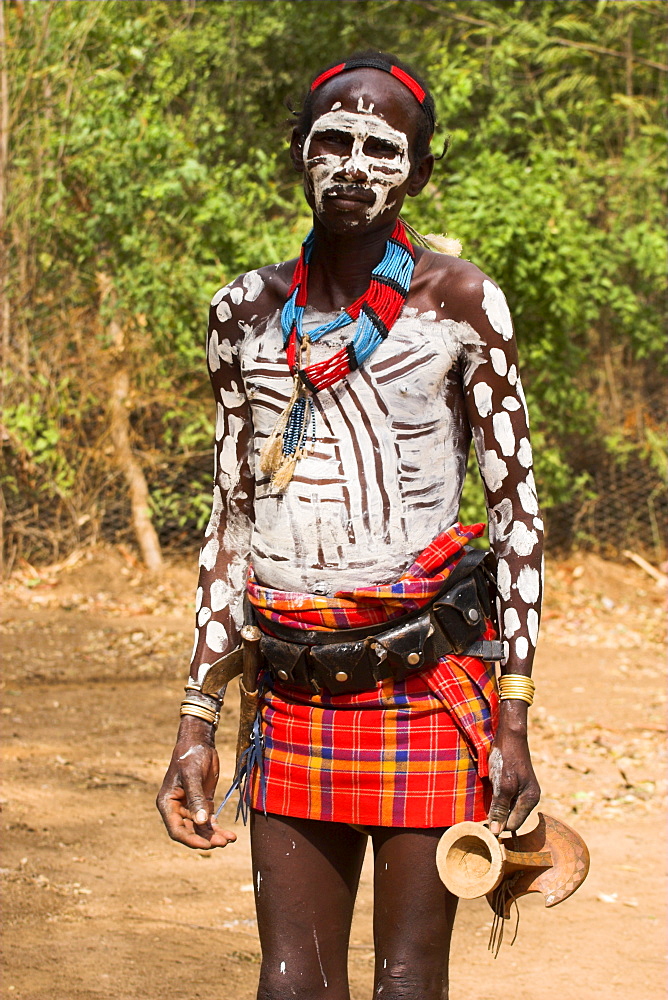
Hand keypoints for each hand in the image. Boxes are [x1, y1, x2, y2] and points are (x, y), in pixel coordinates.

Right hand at [156, 716, 236, 849]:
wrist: (200, 743)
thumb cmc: (191, 756)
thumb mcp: (192, 776)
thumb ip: (196, 799)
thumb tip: (201, 822)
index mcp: (168, 804)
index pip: (176, 830)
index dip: (191, 840)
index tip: (206, 845)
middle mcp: (177, 809)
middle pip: (190, 832)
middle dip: (206, 839)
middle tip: (222, 842)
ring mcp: (190, 808)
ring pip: (201, 829)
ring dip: (214, 836)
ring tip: (230, 839)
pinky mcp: (202, 804)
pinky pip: (209, 822)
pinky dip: (218, 829)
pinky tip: (230, 835)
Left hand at [487, 720, 539, 836]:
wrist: (509, 736)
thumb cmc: (506, 759)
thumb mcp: (502, 785)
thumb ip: (499, 809)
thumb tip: (496, 832)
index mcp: (530, 800)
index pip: (513, 825)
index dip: (497, 825)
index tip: (481, 823)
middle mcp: (530, 798)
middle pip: (511, 818)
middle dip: (497, 816)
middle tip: (481, 810)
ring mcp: (524, 791)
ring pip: (507, 809)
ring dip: (496, 807)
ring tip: (485, 800)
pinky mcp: (516, 784)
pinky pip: (506, 799)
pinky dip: (497, 799)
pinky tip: (489, 793)